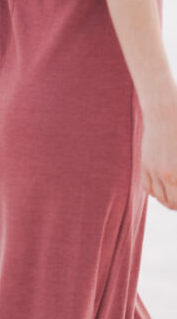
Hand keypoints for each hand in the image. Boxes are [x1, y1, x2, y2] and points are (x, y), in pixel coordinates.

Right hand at [141, 89, 176, 209]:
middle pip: (172, 202)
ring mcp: (154, 170)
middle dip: (176, 205)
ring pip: (159, 197)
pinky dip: (154, 193)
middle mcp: (168, 175)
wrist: (165, 114)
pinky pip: (147, 187)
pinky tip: (161, 191)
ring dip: (167, 201)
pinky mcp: (145, 164)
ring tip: (172, 200)